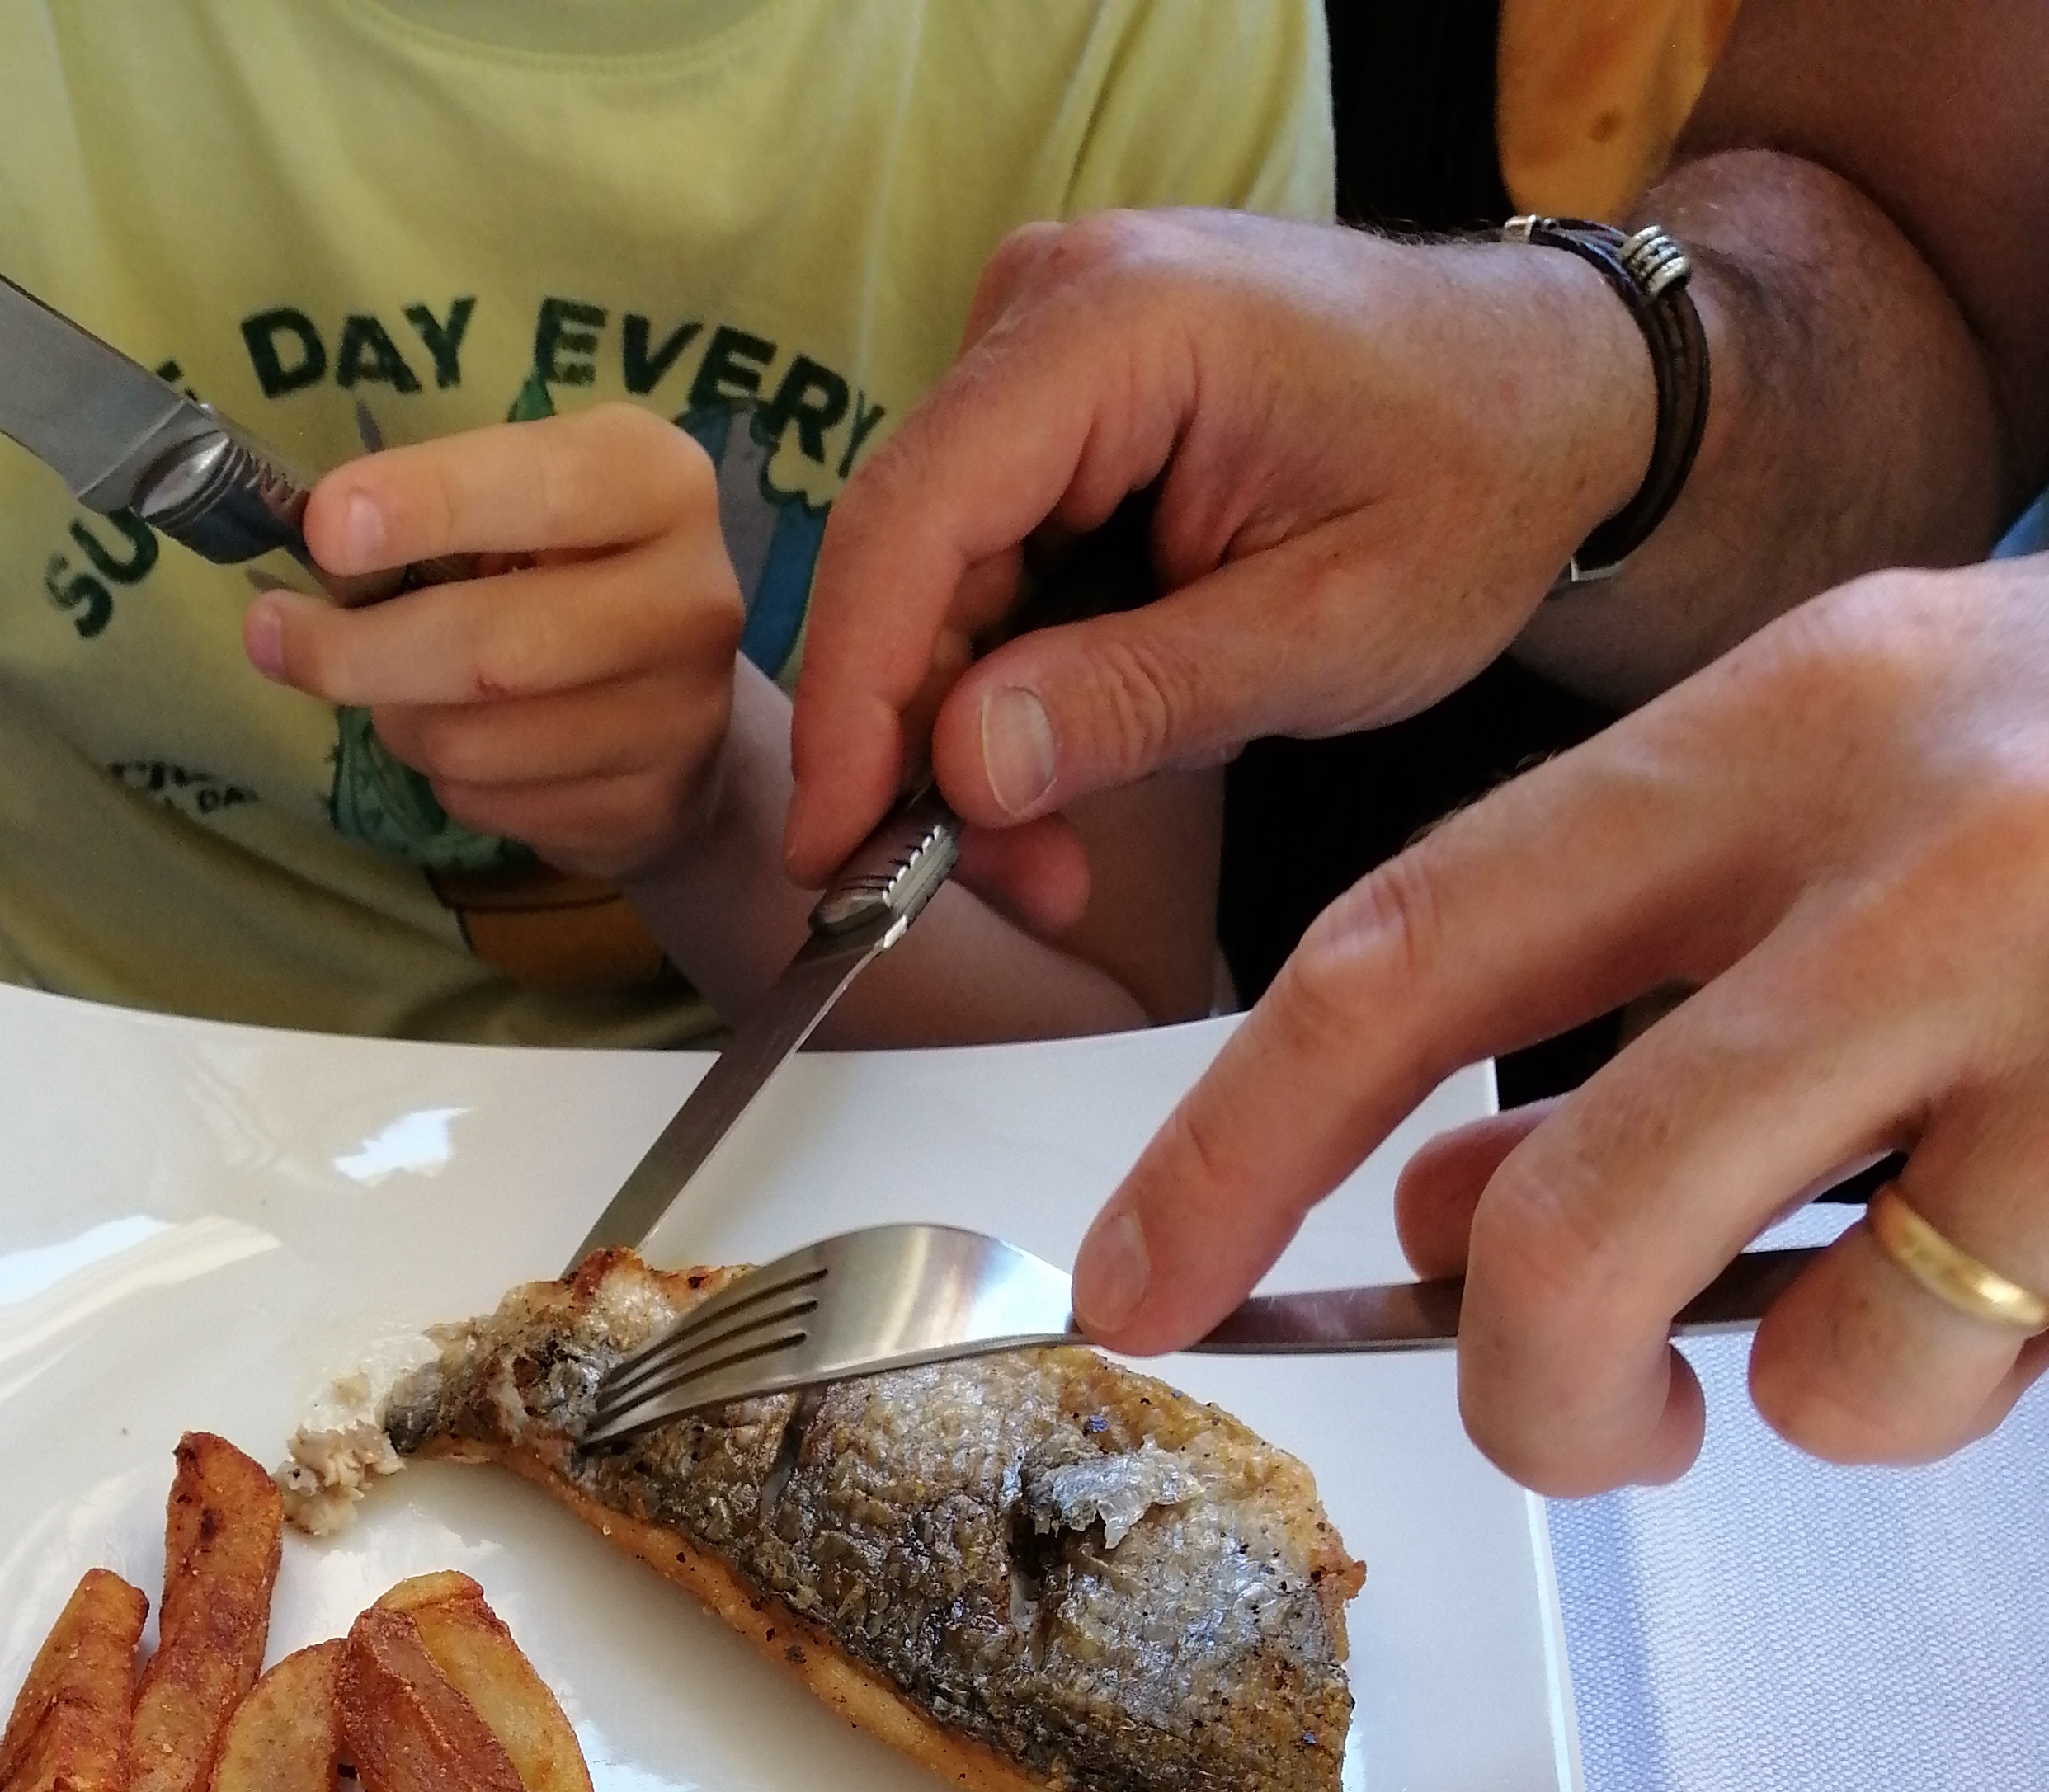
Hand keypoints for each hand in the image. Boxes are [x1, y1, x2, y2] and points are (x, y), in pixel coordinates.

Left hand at [243, 404, 743, 877]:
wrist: (677, 719)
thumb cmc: (570, 579)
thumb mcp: (529, 508)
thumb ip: (443, 515)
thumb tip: (321, 554)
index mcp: (659, 484)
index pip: (542, 487)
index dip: (429, 506)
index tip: (327, 529)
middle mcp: (691, 598)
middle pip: (492, 648)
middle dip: (359, 649)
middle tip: (273, 635)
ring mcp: (679, 718)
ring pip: (473, 741)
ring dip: (400, 720)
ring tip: (403, 689)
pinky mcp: (645, 810)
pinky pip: (489, 803)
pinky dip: (446, 778)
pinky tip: (475, 747)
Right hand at [781, 208, 1654, 914]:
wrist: (1559, 396)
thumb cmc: (1478, 481)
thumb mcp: (1324, 631)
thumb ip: (1134, 700)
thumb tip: (963, 771)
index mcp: (1119, 323)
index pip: (914, 521)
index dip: (856, 704)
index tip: (832, 851)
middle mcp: (1052, 304)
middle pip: (909, 558)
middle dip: (923, 749)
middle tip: (993, 889)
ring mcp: (1044, 346)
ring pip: (937, 581)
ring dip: (970, 737)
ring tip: (1050, 861)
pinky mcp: (1055, 406)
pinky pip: (984, 568)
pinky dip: (1007, 688)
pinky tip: (1059, 777)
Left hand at [1072, 562, 2048, 1489]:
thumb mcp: (1847, 821)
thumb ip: (1633, 997)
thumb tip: (1442, 1210)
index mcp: (1779, 725)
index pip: (1409, 949)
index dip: (1233, 1144)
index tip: (1137, 1287)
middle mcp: (1914, 841)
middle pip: (1573, 1220)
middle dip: (1520, 1390)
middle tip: (1565, 1424)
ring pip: (1813, 1356)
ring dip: (1803, 1406)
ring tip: (1903, 1299)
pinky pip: (1975, 1377)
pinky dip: (1958, 1388)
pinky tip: (2029, 1271)